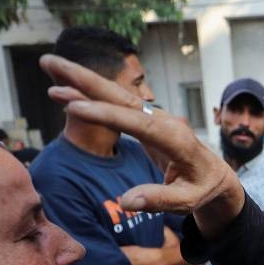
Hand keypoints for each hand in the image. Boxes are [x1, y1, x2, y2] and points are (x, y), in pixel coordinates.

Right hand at [39, 54, 243, 238]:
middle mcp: (164, 121)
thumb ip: (159, 200)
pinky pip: (115, 104)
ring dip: (82, 80)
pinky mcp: (146, 119)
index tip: (75, 106)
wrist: (215, 176)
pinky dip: (90, 95)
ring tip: (49, 66)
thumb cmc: (201, 190)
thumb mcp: (187, 202)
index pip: (139, 124)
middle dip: (85, 79)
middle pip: (121, 98)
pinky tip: (65, 90)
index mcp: (177, 140)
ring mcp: (155, 116)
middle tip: (49, 62)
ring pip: (114, 95)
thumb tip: (126, 202)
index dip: (107, 115)